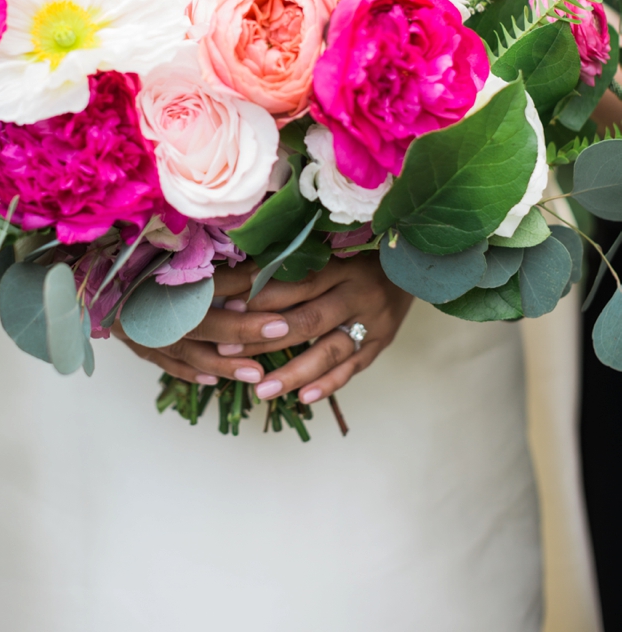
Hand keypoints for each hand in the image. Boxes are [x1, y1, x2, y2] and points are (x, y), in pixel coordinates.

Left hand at [113, 255, 411, 405]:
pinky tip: (304, 398)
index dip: (260, 297)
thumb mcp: (336, 246)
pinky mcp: (382, 341)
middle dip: (264, 339)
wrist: (417, 262)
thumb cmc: (363, 251)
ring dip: (294, 372)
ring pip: (329, 351)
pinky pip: (354, 368)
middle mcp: (357, 293)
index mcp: (341, 265)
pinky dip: (329, 384)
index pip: (295, 284)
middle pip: (307, 320)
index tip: (225, 308)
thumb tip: (245, 270)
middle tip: (227, 352)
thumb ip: (299, 260)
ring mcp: (372, 321)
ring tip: (261, 391)